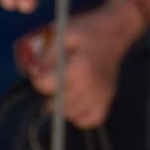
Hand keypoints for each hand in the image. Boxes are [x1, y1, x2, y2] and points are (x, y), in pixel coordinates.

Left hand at [16, 0, 143, 128]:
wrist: (117, 29)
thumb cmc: (87, 29)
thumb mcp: (63, 32)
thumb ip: (46, 53)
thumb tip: (33, 72)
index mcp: (80, 67)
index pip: (45, 86)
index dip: (39, 75)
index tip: (44, 66)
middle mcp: (92, 86)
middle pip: (56, 104)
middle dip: (50, 91)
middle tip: (55, 75)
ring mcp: (102, 95)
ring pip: (70, 114)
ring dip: (62, 104)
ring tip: (66, 86)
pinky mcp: (107, 100)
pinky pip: (88, 120)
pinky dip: (79, 115)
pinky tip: (76, 100)